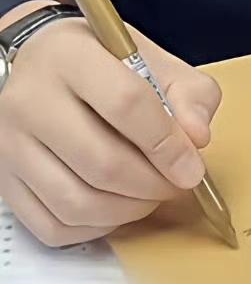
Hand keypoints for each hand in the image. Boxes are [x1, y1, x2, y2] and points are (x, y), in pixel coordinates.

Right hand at [0, 2, 220, 246]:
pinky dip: (94, 227)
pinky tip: (117, 207)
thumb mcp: (151, 57)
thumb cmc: (101, 60)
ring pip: (76, 202)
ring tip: (151, 195)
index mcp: (71, 55)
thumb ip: (187, 93)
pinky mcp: (4, 181)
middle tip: (176, 184)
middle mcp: (31, 99)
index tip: (191, 166)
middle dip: (152, 184)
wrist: (41, 62)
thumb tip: (197, 138)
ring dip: (127, 210)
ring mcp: (11, 144)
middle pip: (101, 162)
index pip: (126, 103)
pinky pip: (52, 225)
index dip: (166, 143)